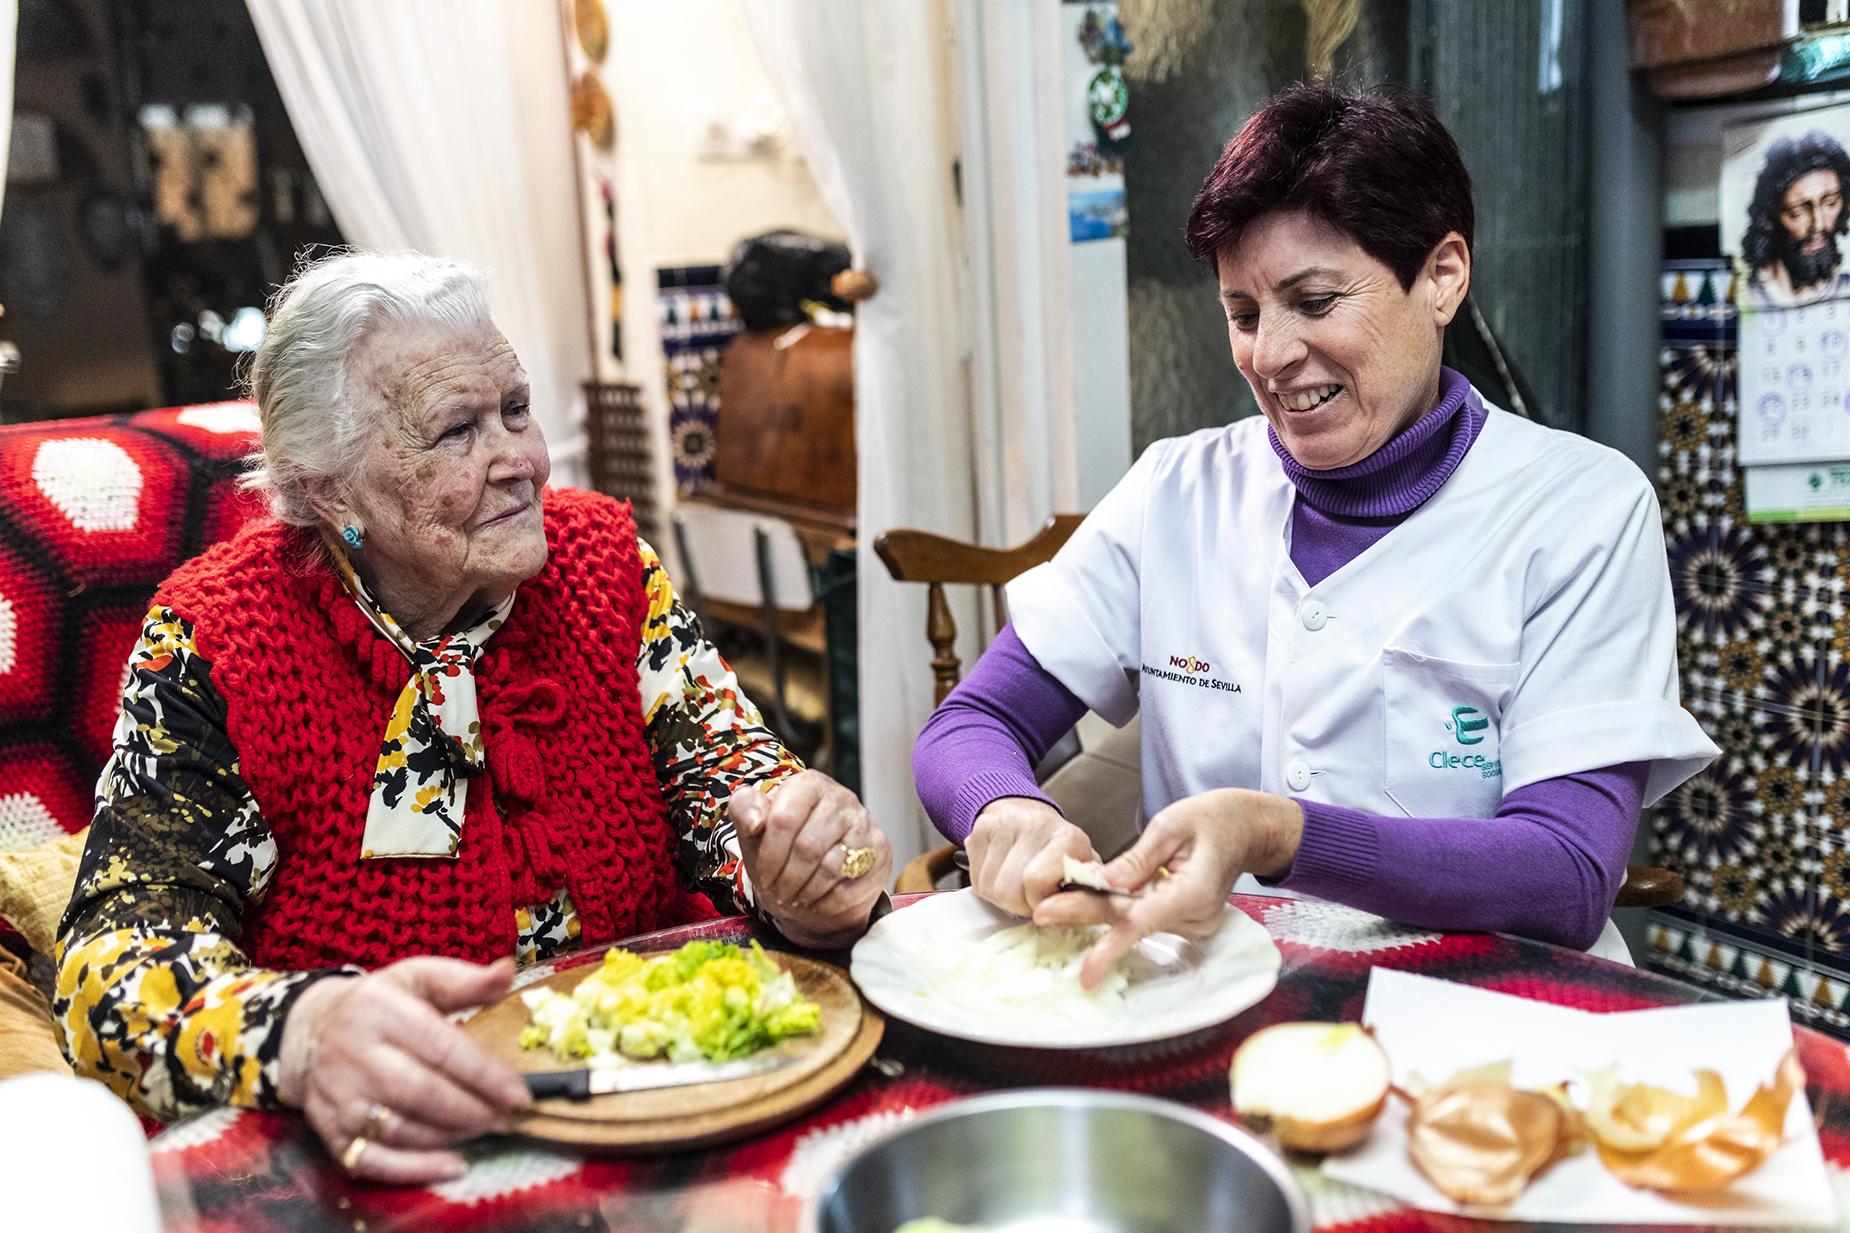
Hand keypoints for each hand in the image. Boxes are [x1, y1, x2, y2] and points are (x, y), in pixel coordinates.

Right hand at [278, 957, 529, 1183]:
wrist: (310, 1030)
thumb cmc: (379, 1003)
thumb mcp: (418, 977)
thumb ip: (464, 981)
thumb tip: (508, 971)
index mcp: (381, 1010)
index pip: (440, 1047)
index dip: (484, 1074)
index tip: (519, 1093)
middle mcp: (354, 1054)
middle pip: (420, 1092)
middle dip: (471, 1110)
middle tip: (508, 1118)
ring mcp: (339, 1097)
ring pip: (400, 1129)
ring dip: (451, 1136)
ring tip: (486, 1130)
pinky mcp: (329, 1130)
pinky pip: (372, 1160)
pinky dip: (414, 1169)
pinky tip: (453, 1166)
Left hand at [730, 770, 892, 948]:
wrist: (817, 879)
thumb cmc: (782, 850)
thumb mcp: (754, 831)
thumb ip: (744, 811)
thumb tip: (755, 819)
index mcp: (809, 785)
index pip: (784, 820)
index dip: (770, 855)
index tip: (762, 876)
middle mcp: (842, 798)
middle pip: (808, 847)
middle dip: (786, 879)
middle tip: (778, 894)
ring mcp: (866, 824)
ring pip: (831, 868)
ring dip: (805, 892)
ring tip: (795, 898)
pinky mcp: (881, 852)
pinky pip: (851, 886)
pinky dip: (826, 903)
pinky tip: (817, 901)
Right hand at [965, 796, 1097, 917]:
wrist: (1028, 813)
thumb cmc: (1058, 850)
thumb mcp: (1081, 870)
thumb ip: (1082, 894)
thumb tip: (1068, 914)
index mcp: (1068, 837)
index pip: (1036, 881)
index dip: (1040, 904)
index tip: (1047, 904)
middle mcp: (1034, 823)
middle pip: (1010, 891)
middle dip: (1020, 905)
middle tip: (1032, 897)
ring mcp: (1002, 823)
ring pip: (990, 889)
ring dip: (1003, 898)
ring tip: (1018, 885)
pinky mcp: (980, 829)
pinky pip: (975, 879)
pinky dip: (988, 886)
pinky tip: (1002, 874)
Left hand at [1033, 788, 1302, 988]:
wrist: (1248, 829)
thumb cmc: (1214, 819)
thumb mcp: (1171, 825)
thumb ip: (1136, 858)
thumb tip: (1100, 881)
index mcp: (1194, 892)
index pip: (1144, 923)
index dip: (1111, 946)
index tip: (1086, 971)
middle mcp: (1195, 917)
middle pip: (1129, 921)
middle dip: (1084, 916)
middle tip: (1042, 912)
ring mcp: (1193, 924)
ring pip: (1133, 919)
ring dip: (1098, 909)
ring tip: (1057, 900)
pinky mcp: (1186, 923)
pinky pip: (1144, 916)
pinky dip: (1119, 907)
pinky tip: (1090, 897)